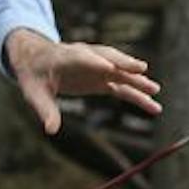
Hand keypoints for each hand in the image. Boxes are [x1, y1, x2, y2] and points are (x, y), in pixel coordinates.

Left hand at [5, 29, 162, 133]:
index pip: (82, 58)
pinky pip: (123, 86)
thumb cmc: (34, 75)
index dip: (95, 63)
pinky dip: (136, 95)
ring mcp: (97, 67)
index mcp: (65, 57)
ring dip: (137, 80)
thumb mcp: (34, 94)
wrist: (37, 60)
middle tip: (141, 69)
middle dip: (124, 64)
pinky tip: (152, 105)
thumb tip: (51, 130)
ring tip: (155, 90)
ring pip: (120, 72)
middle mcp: (86, 58)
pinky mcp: (103, 77)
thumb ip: (45, 110)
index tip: (109, 68)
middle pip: (108, 59)